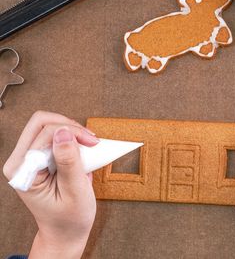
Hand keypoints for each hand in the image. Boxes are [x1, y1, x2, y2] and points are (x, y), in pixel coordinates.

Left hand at [3, 111, 99, 258]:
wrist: (65, 231)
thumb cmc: (69, 218)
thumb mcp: (74, 191)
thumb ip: (69, 162)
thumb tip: (64, 133)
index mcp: (23, 171)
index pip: (44, 133)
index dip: (72, 132)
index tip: (92, 142)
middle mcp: (21, 161)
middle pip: (41, 122)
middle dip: (69, 126)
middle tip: (89, 139)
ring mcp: (29, 158)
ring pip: (48, 125)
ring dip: (71, 131)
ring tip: (88, 145)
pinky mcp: (39, 157)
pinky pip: (53, 135)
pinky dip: (71, 137)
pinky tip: (82, 148)